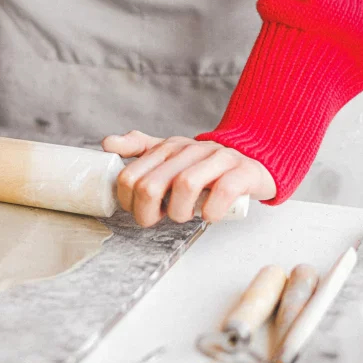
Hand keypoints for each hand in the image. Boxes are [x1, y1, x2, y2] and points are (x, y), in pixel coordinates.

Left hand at [101, 131, 275, 226]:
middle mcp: (190, 149)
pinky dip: (211, 210)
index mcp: (168, 147)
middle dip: (148, 213)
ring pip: (185, 186)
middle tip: (159, 218)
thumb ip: (139, 149)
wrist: (254, 161)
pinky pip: (222, 191)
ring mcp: (217, 159)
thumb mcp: (170, 155)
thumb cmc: (206, 166)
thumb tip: (107, 143)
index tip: (141, 210)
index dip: (128, 202)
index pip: (130, 176)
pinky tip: (209, 215)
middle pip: (151, 186)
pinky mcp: (242, 172)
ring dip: (179, 212)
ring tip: (185, 216)